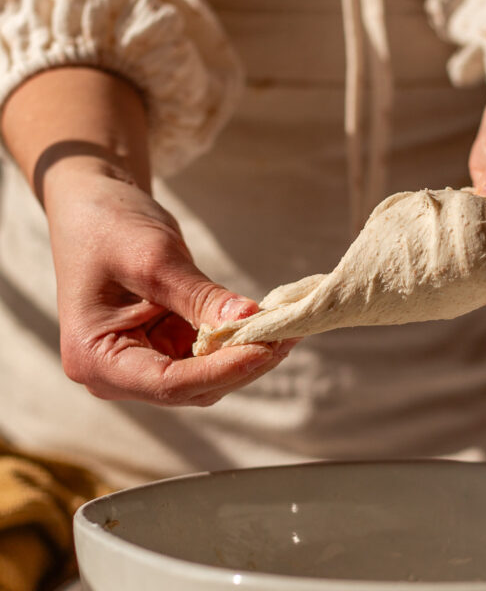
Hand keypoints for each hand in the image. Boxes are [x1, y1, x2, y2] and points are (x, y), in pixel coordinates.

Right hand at [45, 162, 292, 405]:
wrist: (94, 203)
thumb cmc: (109, 226)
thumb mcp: (154, 258)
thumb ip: (200, 296)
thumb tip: (251, 319)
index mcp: (95, 358)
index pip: (167, 383)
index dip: (221, 371)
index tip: (265, 348)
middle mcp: (114, 373)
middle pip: (189, 387)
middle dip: (240, 363)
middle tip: (287, 335)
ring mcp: (139, 362)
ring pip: (203, 377)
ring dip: (244, 355)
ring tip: (285, 328)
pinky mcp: (162, 345)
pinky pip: (205, 355)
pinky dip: (235, 341)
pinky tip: (265, 323)